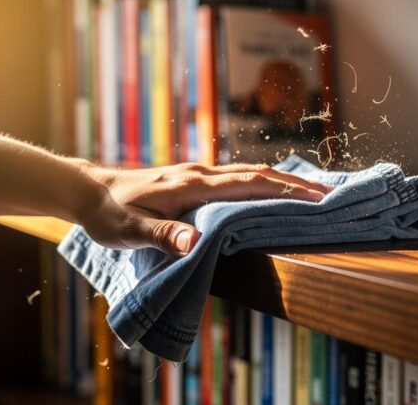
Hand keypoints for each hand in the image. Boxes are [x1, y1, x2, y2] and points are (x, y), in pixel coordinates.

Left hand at [77, 162, 329, 255]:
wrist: (88, 190)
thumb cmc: (108, 214)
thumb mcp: (129, 231)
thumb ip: (162, 235)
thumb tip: (197, 243)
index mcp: (192, 185)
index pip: (250, 184)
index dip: (286, 190)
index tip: (318, 197)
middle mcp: (200, 174)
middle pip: (258, 174)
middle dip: (295, 183)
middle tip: (329, 194)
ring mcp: (197, 174)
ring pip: (249, 173)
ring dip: (281, 181)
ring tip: (311, 191)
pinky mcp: (193, 180)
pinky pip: (237, 178)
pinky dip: (262, 182)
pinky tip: (270, 190)